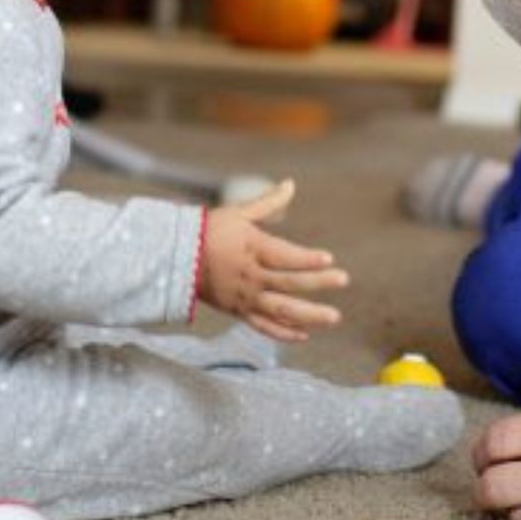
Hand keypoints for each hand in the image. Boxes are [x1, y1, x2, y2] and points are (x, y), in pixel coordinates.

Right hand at [198, 179, 348, 342]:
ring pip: (281, 310)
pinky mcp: (239, 311)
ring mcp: (245, 297)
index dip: (307, 258)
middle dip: (318, 283)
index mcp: (252, 248)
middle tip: (344, 279)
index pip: (284, 256)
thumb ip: (269, 202)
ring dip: (309, 315)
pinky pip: (264, 327)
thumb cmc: (210, 230)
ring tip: (334, 317)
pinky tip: (305, 335)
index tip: (329, 258)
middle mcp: (250, 276)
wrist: (176, 258)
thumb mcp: (239, 213)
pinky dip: (284, 333)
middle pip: (289, 283)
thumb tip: (290, 184)